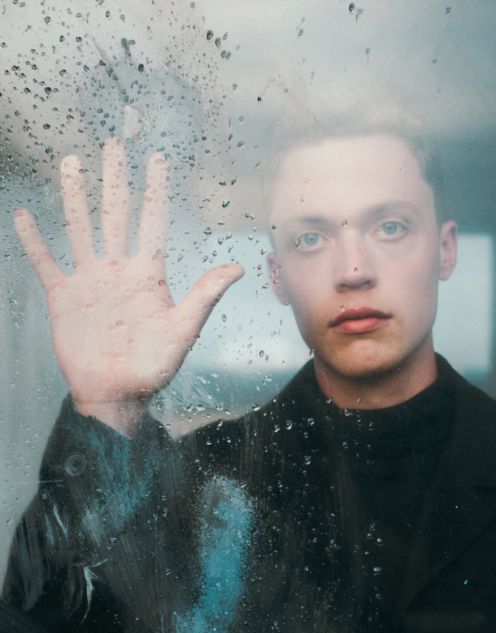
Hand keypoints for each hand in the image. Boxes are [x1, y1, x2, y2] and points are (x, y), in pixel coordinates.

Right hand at [14, 138, 243, 434]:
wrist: (116, 394)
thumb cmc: (154, 368)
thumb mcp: (183, 331)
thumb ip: (205, 296)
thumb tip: (239, 267)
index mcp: (148, 275)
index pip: (152, 222)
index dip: (155, 190)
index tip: (157, 158)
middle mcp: (118, 270)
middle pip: (115, 214)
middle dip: (115, 179)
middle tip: (114, 144)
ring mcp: (89, 280)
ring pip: (80, 228)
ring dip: (75, 196)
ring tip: (71, 162)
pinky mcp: (64, 297)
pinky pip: (46, 262)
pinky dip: (35, 241)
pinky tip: (25, 216)